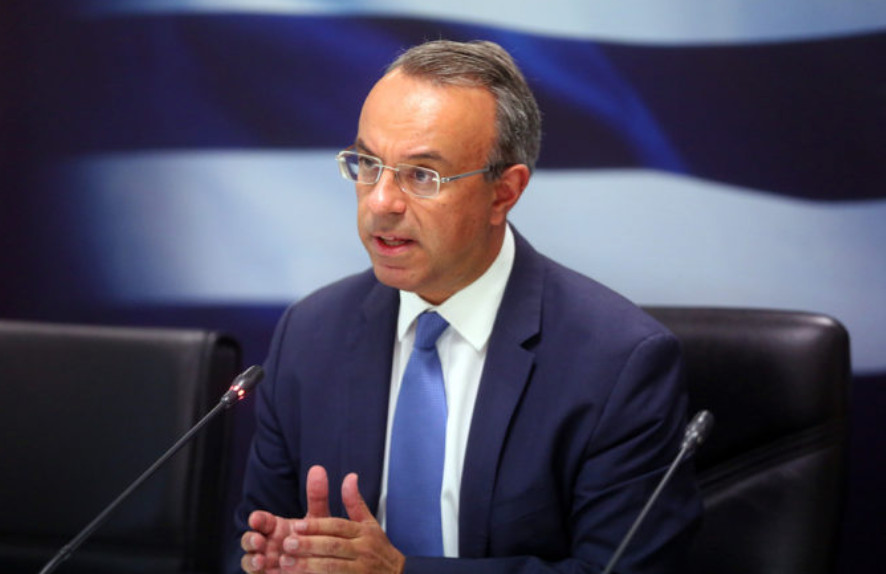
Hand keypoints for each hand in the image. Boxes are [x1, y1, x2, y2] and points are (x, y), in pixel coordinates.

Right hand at [240, 465, 331, 572]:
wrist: (326, 565)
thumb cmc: (319, 540)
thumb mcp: (319, 519)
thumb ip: (317, 497)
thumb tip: (318, 468)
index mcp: (276, 527)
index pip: (261, 520)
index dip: (258, 519)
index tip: (257, 518)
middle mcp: (267, 544)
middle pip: (250, 539)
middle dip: (251, 538)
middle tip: (259, 539)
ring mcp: (265, 561)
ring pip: (248, 559)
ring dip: (251, 558)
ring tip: (261, 558)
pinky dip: (256, 571)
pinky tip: (263, 568)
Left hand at [279, 472, 405, 573]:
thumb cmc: (378, 549)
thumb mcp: (370, 524)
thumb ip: (355, 502)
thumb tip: (350, 476)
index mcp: (364, 532)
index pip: (338, 526)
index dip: (317, 526)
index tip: (296, 526)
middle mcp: (363, 550)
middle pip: (334, 546)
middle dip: (309, 545)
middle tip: (286, 544)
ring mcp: (361, 570)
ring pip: (333, 567)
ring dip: (308, 566)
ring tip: (286, 564)